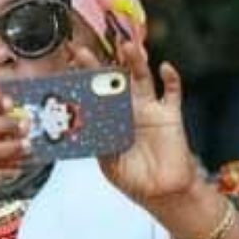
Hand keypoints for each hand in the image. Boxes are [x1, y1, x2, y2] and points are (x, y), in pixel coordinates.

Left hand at [94, 40, 199, 212]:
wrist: (161, 192)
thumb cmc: (133, 178)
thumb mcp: (107, 161)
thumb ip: (96, 143)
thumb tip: (80, 128)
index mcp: (108, 120)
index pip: (92, 96)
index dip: (80, 83)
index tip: (65, 68)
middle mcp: (127, 109)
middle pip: (113, 81)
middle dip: (99, 66)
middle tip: (83, 51)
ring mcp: (149, 109)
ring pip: (141, 79)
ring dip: (135, 62)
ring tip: (127, 46)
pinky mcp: (170, 115)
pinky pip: (172, 93)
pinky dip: (171, 80)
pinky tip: (165, 67)